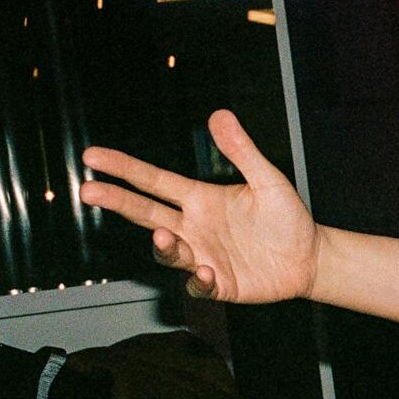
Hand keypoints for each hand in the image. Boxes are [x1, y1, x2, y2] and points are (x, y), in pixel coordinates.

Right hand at [80, 110, 318, 304]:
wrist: (311, 257)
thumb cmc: (287, 217)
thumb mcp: (268, 180)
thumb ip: (242, 151)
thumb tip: (220, 114)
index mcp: (200, 199)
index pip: (154, 181)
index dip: (124, 169)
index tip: (92, 156)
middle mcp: (194, 227)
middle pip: (146, 213)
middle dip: (117, 201)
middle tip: (88, 190)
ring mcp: (202, 256)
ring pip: (168, 252)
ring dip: (164, 245)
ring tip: (166, 235)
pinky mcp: (218, 283)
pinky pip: (199, 284)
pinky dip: (199, 278)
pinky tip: (207, 269)